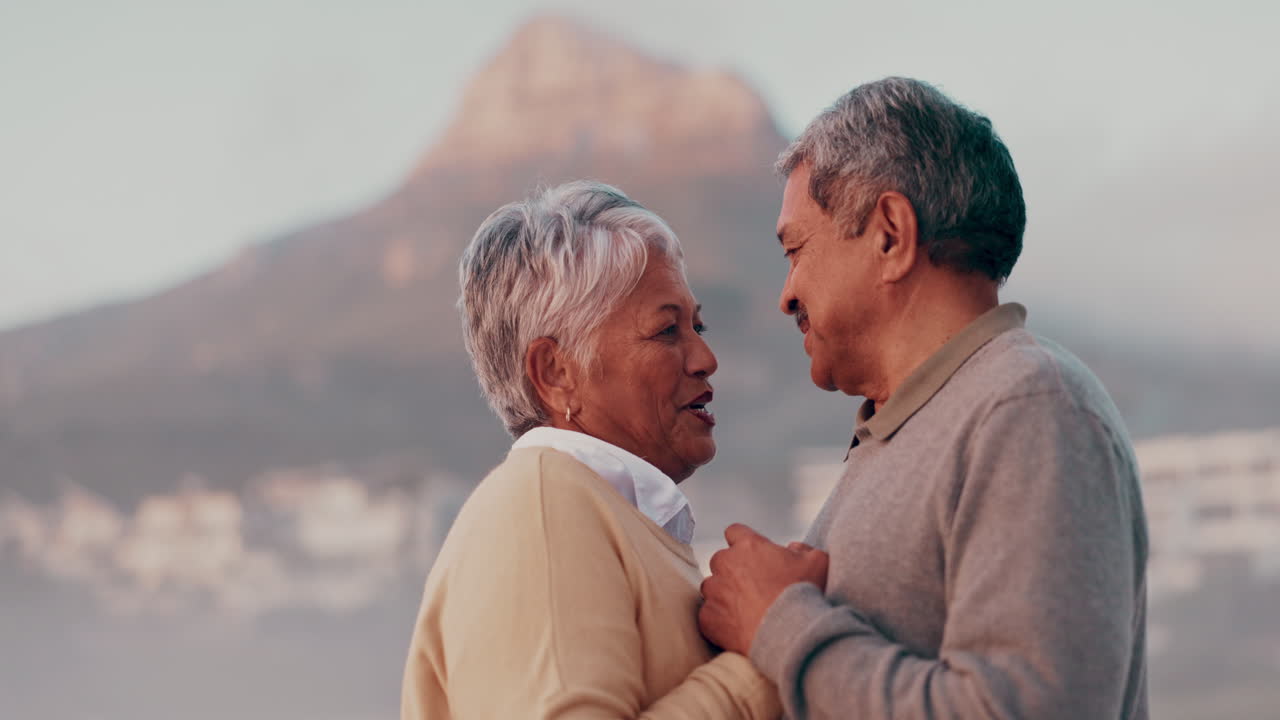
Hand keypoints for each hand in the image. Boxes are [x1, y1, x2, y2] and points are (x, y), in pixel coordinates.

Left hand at [698, 524, 828, 655]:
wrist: (790, 636)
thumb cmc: (805, 595)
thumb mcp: (818, 562)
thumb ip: (803, 549)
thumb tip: (793, 548)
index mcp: (748, 545)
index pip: (734, 532)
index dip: (743, 543)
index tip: (752, 556)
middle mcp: (725, 564)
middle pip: (721, 561)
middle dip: (733, 571)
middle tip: (753, 588)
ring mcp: (714, 591)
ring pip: (712, 587)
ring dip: (724, 595)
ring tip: (746, 611)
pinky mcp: (707, 617)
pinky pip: (708, 615)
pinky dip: (720, 621)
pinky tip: (739, 629)